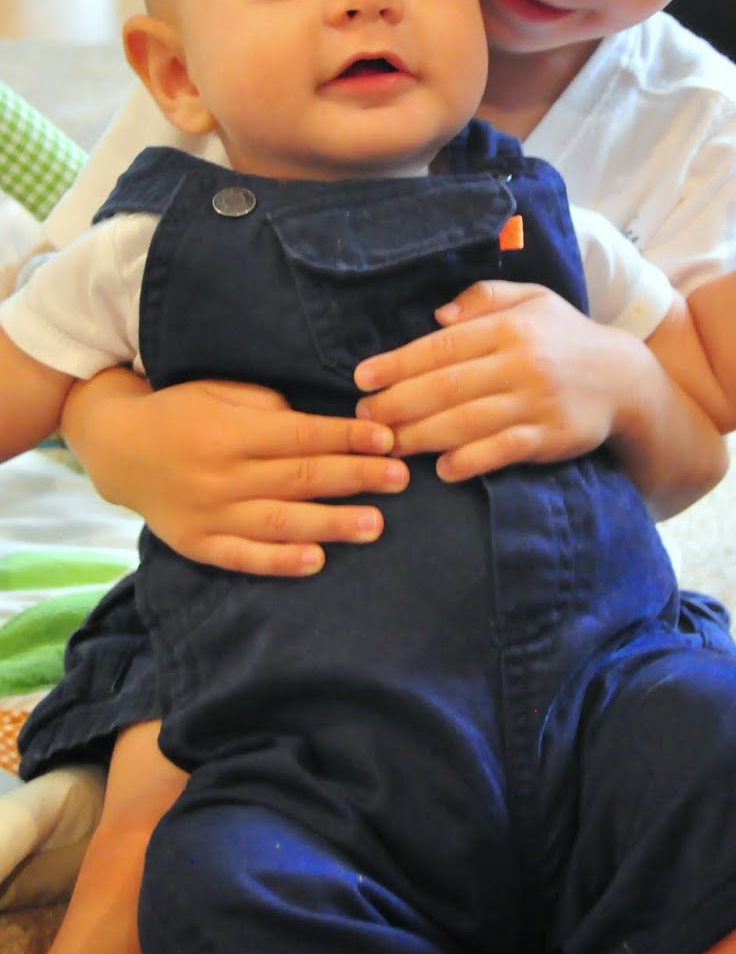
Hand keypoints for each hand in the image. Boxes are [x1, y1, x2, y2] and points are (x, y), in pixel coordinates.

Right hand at [61, 369, 407, 575]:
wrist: (118, 448)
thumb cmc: (182, 412)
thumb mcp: (219, 391)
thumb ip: (268, 406)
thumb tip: (319, 428)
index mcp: (231, 431)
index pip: (302, 435)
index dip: (347, 439)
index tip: (389, 441)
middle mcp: (222, 474)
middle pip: (300, 478)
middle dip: (355, 478)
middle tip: (401, 480)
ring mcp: (209, 513)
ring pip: (279, 522)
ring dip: (331, 524)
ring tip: (375, 525)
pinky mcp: (197, 544)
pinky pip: (243, 557)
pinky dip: (279, 561)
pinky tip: (316, 561)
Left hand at [354, 280, 637, 481]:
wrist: (624, 379)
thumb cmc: (564, 337)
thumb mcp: (531, 300)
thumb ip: (484, 297)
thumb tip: (438, 316)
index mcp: (511, 326)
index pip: (443, 346)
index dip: (398, 363)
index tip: (362, 378)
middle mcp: (523, 362)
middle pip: (448, 386)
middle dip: (399, 404)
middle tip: (364, 420)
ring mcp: (539, 401)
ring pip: (469, 421)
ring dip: (423, 436)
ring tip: (389, 446)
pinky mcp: (553, 436)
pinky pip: (505, 450)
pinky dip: (472, 461)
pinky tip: (444, 469)